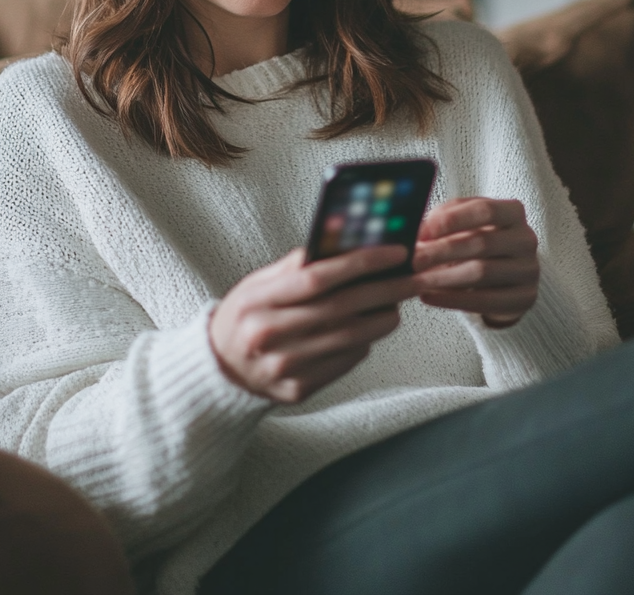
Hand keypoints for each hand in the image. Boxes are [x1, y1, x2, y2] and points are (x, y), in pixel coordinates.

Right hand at [209, 246, 420, 403]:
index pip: (317, 278)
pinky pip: (343, 363)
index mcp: (259, 301)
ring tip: (396, 303)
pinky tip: (369, 329)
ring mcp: (284, 367)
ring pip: (349, 339)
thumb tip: (343, 243)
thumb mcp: (258, 282)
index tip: (393, 253)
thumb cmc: (247, 315)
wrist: (221, 367)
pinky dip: (363, 343)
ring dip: (381, 319)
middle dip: (384, 290)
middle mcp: (270, 335)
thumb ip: (296, 265)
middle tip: (412, 278)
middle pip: (340, 309)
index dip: (360, 264)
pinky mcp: (297, 390)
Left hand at [413, 198, 538, 327]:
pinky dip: (452, 300)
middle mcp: (526, 239)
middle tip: (413, 260)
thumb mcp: (463, 222)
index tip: (422, 232)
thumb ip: (442, 219)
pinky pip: (485, 301)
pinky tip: (428, 296)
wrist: (504, 275)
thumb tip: (415, 230)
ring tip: (415, 281)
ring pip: (482, 273)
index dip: (452, 220)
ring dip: (443, 277)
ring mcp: (529, 270)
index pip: (485, 210)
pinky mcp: (525, 298)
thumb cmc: (476, 240)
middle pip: (482, 243)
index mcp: (513, 212)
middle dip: (441, 252)